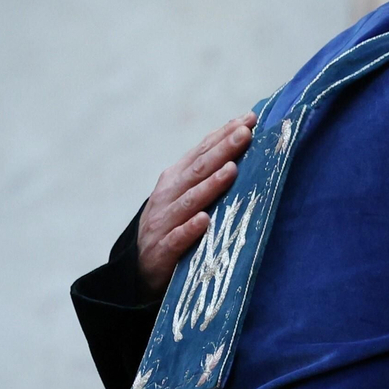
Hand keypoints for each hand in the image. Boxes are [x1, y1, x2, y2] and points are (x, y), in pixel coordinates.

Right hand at [137, 113, 255, 292]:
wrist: (140, 268)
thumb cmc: (173, 224)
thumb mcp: (185, 195)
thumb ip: (207, 173)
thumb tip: (240, 143)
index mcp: (175, 179)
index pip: (201, 152)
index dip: (223, 135)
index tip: (248, 120)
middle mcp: (168, 196)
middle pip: (198, 170)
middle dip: (222, 150)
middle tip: (245, 134)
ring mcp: (164, 223)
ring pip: (189, 201)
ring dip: (211, 185)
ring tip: (231, 170)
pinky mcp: (163, 251)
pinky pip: (177, 239)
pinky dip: (190, 229)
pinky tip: (204, 220)